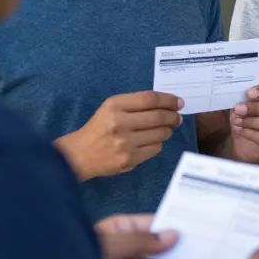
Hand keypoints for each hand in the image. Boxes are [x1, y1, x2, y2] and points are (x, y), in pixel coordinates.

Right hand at [57, 91, 183, 179]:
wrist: (79, 154)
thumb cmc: (100, 127)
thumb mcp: (111, 108)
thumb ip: (136, 104)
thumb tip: (169, 104)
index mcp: (114, 106)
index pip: (150, 99)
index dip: (168, 100)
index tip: (179, 102)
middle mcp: (119, 123)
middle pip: (159, 116)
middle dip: (173, 116)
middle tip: (177, 118)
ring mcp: (124, 142)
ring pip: (161, 134)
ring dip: (167, 131)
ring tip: (164, 129)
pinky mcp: (129, 159)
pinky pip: (155, 148)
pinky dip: (158, 144)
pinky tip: (151, 142)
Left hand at [229, 84, 258, 162]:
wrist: (243, 144)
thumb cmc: (246, 120)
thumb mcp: (241, 107)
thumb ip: (243, 100)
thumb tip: (239, 96)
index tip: (249, 93)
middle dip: (256, 108)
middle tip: (239, 108)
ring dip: (254, 122)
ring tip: (238, 121)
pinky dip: (252, 134)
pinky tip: (240, 130)